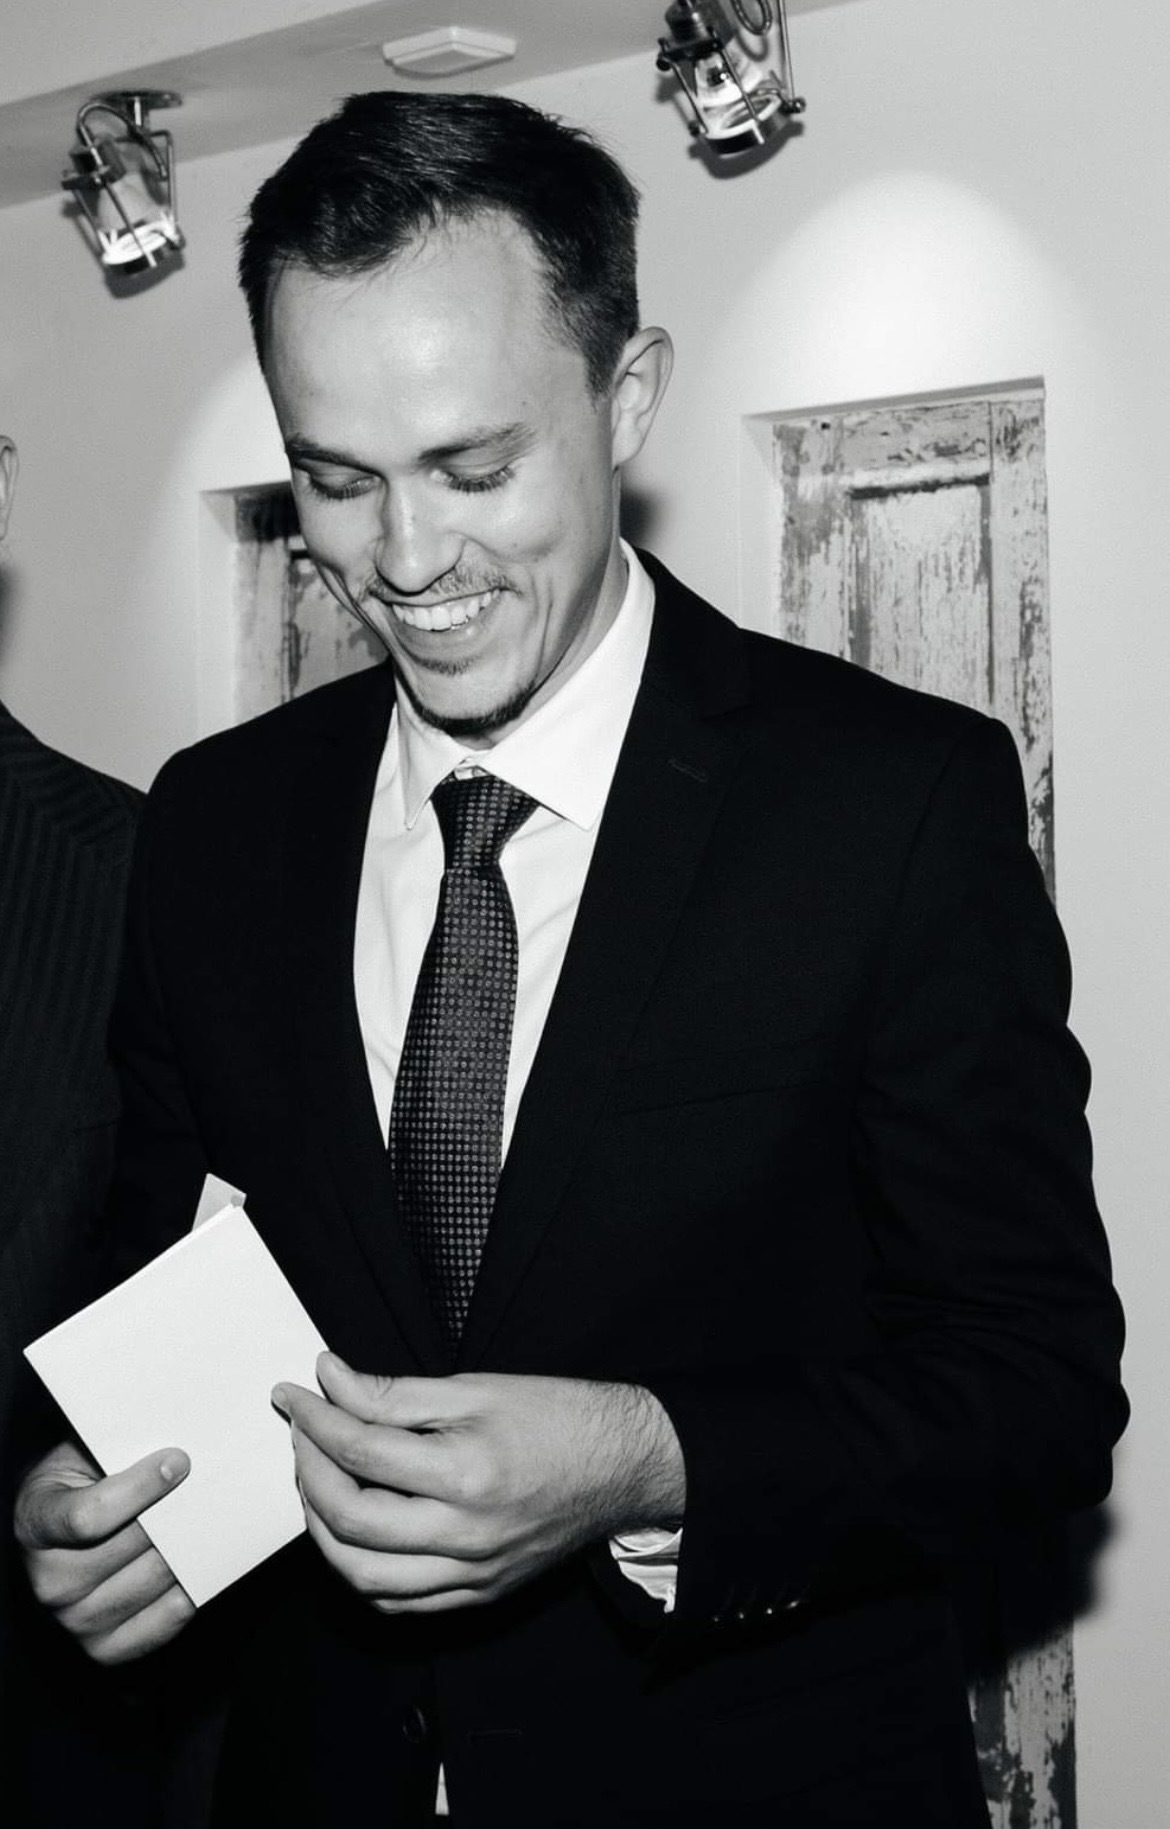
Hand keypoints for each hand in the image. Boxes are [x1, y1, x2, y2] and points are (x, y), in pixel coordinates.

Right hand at [15, 1440, 195, 1663]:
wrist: (62, 1528)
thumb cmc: (79, 1482)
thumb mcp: (82, 1453)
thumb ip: (118, 1451)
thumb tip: (174, 1454)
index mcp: (36, 1524)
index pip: (90, 1516)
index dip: (140, 1487)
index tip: (178, 1461)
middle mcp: (49, 1581)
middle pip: (134, 1544)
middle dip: (174, 1512)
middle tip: (201, 1489)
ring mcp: (75, 1619)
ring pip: (156, 1576)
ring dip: (187, 1547)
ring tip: (200, 1521)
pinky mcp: (105, 1647)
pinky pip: (163, 1621)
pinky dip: (188, 1590)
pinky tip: (196, 1563)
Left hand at [274, 1354, 684, 1614]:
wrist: (623, 1465)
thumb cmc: (556, 1416)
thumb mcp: (475, 1388)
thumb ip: (393, 1393)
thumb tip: (328, 1380)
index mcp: (466, 1472)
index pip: (359, 1449)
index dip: (313, 1419)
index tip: (292, 1395)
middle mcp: (465, 1535)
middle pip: (348, 1520)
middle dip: (307, 1473)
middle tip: (302, 1435)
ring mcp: (472, 1574)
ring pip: (363, 1576)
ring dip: (323, 1528)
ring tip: (318, 1482)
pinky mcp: (478, 1595)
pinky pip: (398, 1602)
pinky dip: (361, 1571)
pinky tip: (354, 1531)